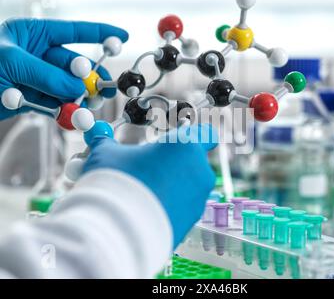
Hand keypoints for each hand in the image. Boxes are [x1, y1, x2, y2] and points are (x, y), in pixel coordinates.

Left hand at [0, 18, 128, 119]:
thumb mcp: (10, 63)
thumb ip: (47, 74)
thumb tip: (78, 86)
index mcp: (32, 34)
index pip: (73, 31)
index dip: (99, 33)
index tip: (122, 37)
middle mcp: (38, 56)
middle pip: (73, 64)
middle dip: (89, 76)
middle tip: (103, 87)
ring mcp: (37, 79)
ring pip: (67, 87)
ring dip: (78, 96)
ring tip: (87, 104)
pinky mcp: (33, 100)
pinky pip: (55, 104)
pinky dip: (63, 111)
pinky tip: (70, 115)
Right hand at [82, 124, 218, 247]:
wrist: (117, 231)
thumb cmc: (116, 185)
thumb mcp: (107, 155)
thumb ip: (108, 142)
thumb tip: (99, 136)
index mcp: (185, 145)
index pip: (205, 133)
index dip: (194, 134)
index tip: (180, 139)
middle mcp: (199, 170)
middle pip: (194, 160)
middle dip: (176, 162)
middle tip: (152, 166)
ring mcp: (198, 198)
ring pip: (190, 184)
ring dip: (174, 184)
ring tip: (146, 191)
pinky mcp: (192, 220)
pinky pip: (184, 206)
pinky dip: (171, 204)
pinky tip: (148, 208)